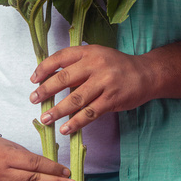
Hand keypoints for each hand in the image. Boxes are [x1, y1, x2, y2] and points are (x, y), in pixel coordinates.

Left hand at [29, 45, 155, 134]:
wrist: (147, 73)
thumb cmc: (117, 66)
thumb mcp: (98, 56)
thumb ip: (78, 64)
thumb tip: (50, 78)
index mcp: (89, 51)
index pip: (61, 57)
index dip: (45, 68)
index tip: (33, 79)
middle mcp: (96, 64)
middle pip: (65, 78)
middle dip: (46, 90)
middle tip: (33, 99)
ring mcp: (105, 82)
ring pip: (76, 98)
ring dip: (58, 110)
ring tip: (46, 118)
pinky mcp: (112, 99)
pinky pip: (90, 113)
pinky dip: (76, 123)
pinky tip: (65, 129)